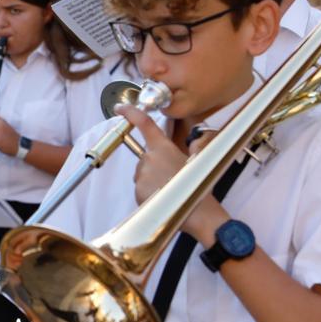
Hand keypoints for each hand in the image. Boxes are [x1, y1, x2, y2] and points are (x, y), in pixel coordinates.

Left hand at [116, 104, 227, 239]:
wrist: (200, 213)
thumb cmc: (199, 187)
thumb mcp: (197, 161)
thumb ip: (191, 149)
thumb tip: (195, 143)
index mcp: (163, 148)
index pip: (145, 124)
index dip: (131, 113)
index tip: (120, 107)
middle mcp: (149, 159)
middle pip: (144, 158)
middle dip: (154, 166)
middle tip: (172, 178)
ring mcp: (141, 176)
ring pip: (142, 175)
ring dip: (153, 181)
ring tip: (170, 190)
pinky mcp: (137, 191)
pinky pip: (140, 189)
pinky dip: (149, 193)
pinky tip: (163, 198)